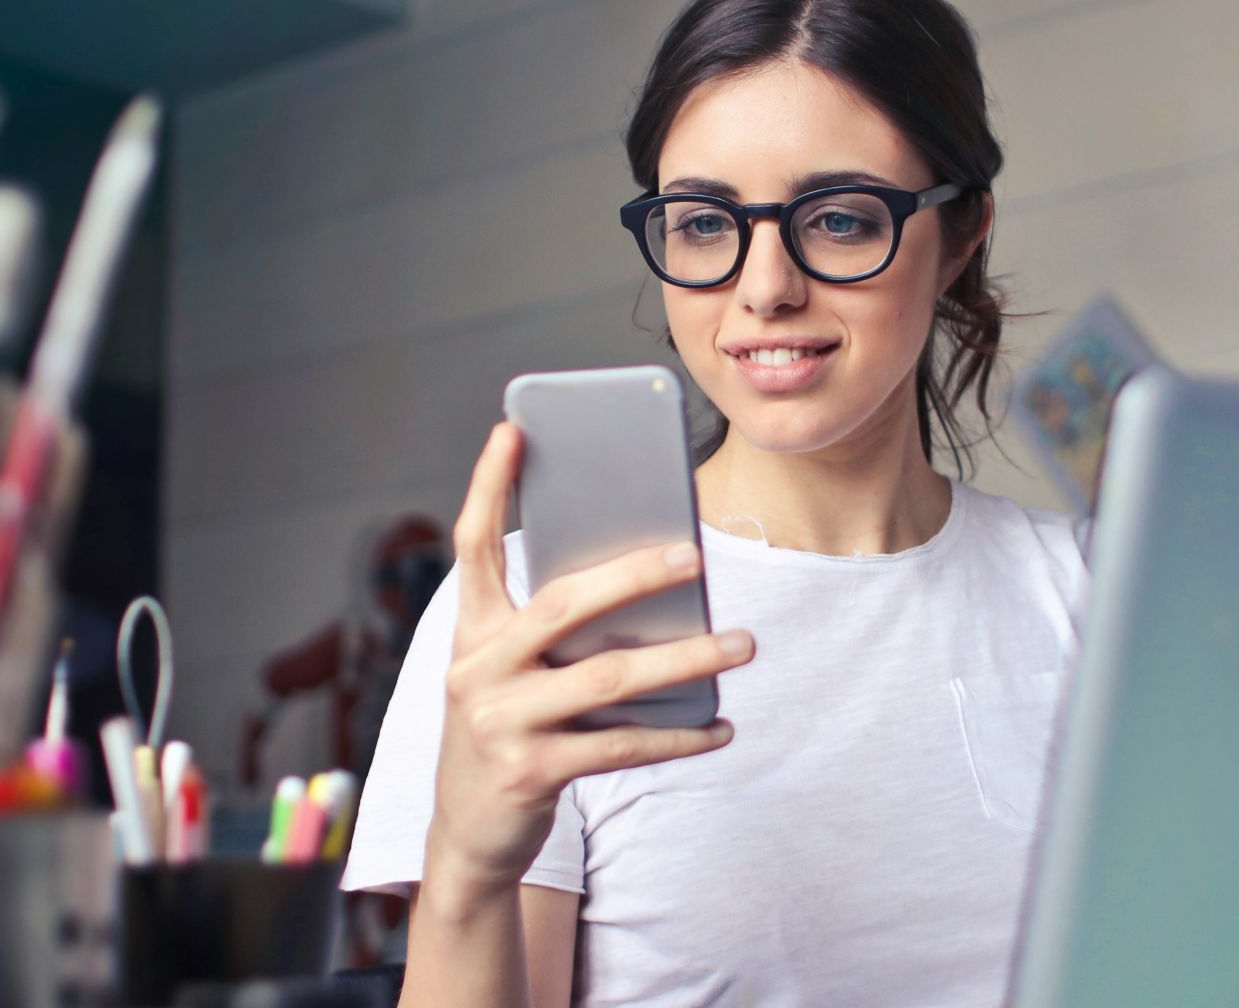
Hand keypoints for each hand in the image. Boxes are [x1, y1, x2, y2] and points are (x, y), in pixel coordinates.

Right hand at [426, 423, 749, 895]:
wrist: (470, 835)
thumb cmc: (511, 731)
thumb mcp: (515, 674)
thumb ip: (558, 632)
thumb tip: (654, 585)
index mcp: (472, 632)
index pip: (473, 546)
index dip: (488, 486)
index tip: (512, 429)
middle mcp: (477, 669)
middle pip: (562, 604)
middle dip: (632, 575)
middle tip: (695, 555)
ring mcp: (500, 722)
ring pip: (608, 677)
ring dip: (685, 660)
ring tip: (742, 643)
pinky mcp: (531, 772)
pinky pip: (623, 745)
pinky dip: (680, 737)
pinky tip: (722, 727)